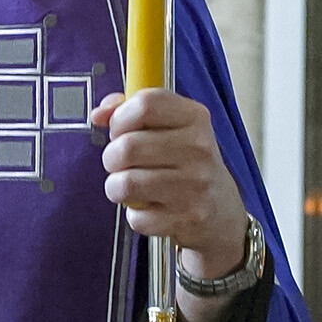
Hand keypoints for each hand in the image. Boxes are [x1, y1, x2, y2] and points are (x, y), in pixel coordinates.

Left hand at [92, 90, 248, 271]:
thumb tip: (99, 114)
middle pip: (127, 146)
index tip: (119, 129)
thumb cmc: (186, 162)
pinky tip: (150, 207)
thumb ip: (131, 111)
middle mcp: (199, 148)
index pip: (145, 104)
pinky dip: (135, 215)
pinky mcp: (188, 217)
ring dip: (117, 187)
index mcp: (195, 117)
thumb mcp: (171, 126)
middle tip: (120, 163)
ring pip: (125, 183)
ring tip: (129, 186)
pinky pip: (137, 217)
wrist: (222, 208)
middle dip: (111, 157)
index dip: (120, 118)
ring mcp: (195, 184)